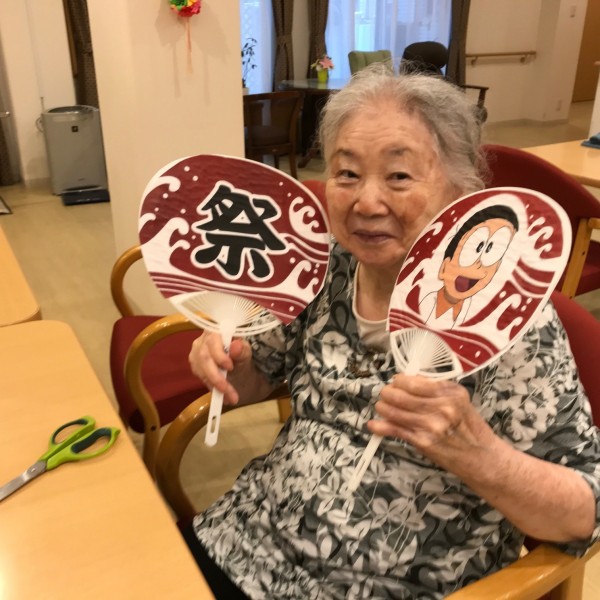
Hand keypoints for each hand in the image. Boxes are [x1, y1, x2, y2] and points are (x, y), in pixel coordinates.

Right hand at [188, 332, 252, 404]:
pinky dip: (213, 388)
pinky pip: (201, 378)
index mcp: (216, 331)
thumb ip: (242, 350)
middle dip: (216, 376)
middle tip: (228, 389)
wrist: (239, 368)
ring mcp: (196, 354)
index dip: (219, 354)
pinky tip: (223, 395)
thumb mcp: (246, 353)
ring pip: (201, 370)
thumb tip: (236, 346)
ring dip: (216, 386)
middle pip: (204, 358)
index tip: (230, 367)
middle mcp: (202, 341)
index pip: (212, 340)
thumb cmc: (241, 355)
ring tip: (231, 397)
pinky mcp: (195, 366)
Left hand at [368, 374, 491, 469]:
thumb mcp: (460, 400)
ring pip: (394, 411)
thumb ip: (436, 389)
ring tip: (382, 407)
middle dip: (387, 393)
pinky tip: (374, 425)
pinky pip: (396, 430)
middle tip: (386, 394)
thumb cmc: (470, 428)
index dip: (398, 381)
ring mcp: (431, 425)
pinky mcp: (423, 442)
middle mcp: (441, 407)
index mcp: (450, 393)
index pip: (412, 381)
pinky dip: (381, 427)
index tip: (396, 382)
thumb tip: (409, 380)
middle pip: (399, 395)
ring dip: (383, 408)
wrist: (483, 458)